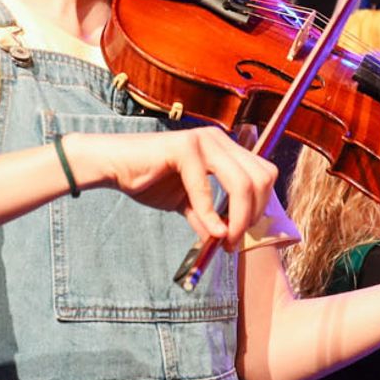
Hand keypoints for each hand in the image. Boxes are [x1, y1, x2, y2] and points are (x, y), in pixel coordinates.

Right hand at [63, 127, 276, 253]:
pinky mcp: (184, 147)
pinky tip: (207, 231)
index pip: (264, 174)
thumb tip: (226, 238)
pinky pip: (206, 188)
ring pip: (241, 183)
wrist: (115, 167)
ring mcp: (204, 140)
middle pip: (261, 178)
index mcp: (225, 147)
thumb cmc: (150, 179)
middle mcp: (219, 139)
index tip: (241, 232)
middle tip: (232, 241)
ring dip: (237, 218)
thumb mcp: (187, 202)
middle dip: (252, 215)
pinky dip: (209, 214)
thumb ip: (208, 216)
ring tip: (224, 239)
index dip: (260, 205)